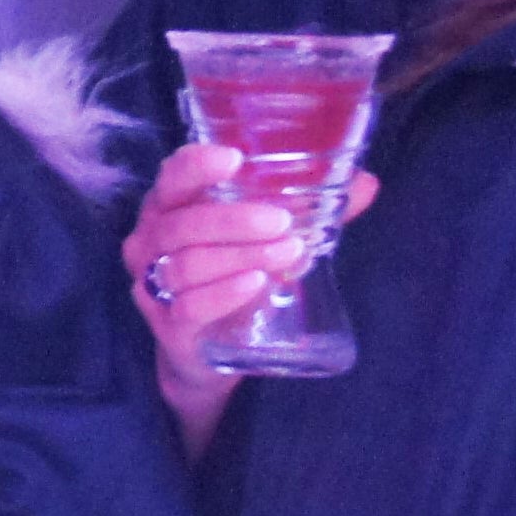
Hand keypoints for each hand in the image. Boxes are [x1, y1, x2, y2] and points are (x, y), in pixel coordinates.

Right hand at [120, 144, 379, 455]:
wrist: (208, 356)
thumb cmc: (232, 279)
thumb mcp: (265, 240)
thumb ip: (311, 211)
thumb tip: (366, 183)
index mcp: (169, 207)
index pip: (173, 176)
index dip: (197, 165)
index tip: (236, 159)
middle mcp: (149, 242)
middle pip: (183, 223)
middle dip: (235, 220)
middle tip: (283, 221)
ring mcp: (153, 287)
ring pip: (189, 264)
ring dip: (242, 255)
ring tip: (288, 253)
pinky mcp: (168, 327)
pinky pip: (190, 306)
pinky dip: (225, 292)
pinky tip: (257, 283)